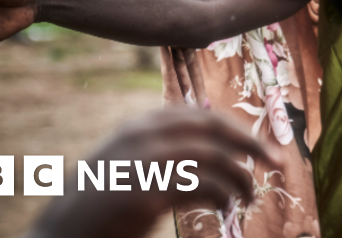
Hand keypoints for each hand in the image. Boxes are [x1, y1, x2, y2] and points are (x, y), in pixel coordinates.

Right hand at [24, 107, 281, 237]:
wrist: (64, 232)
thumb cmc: (102, 201)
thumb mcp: (129, 161)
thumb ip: (162, 146)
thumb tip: (213, 147)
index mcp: (140, 125)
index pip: (200, 115)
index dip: (234, 127)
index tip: (257, 144)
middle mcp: (144, 136)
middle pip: (214, 128)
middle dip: (250, 143)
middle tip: (276, 161)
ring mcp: (147, 162)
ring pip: (215, 159)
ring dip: (240, 178)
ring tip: (247, 196)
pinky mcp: (151, 193)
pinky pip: (204, 188)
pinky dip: (223, 197)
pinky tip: (226, 208)